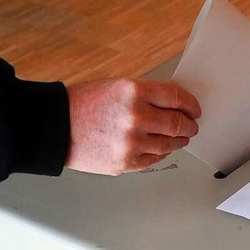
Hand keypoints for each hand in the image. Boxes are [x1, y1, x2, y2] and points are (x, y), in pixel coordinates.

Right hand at [65, 78, 200, 174]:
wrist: (55, 128)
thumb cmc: (82, 105)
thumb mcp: (116, 87)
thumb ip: (146, 95)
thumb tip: (174, 105)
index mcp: (134, 92)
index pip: (176, 97)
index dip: (190, 104)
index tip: (195, 109)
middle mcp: (136, 117)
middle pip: (178, 123)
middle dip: (189, 125)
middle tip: (192, 125)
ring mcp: (132, 143)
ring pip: (170, 144)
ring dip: (179, 140)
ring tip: (180, 137)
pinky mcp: (127, 162)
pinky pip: (155, 158)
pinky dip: (162, 152)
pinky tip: (162, 148)